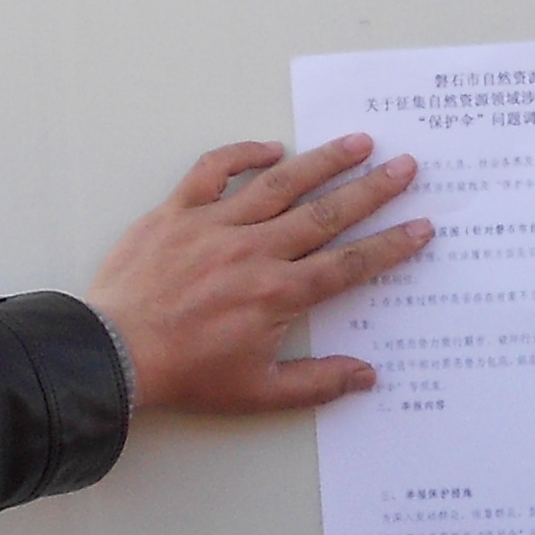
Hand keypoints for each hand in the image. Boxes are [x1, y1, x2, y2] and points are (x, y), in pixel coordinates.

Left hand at [84, 138, 427, 414]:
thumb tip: (366, 376)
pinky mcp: (177, 213)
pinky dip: (242, 154)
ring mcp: (215, 226)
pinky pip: (213, 171)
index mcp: (279, 293)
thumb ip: (317, 383)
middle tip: (404, 166)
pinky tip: (270, 148)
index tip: (420, 227)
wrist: (114, 354)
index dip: (390, 246)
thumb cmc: (184, 374)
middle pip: (327, 213)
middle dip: (372, 189)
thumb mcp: (258, 392)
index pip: (349, 264)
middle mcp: (255, 251)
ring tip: (357, 142)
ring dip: (323, 161)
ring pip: (280, 183)